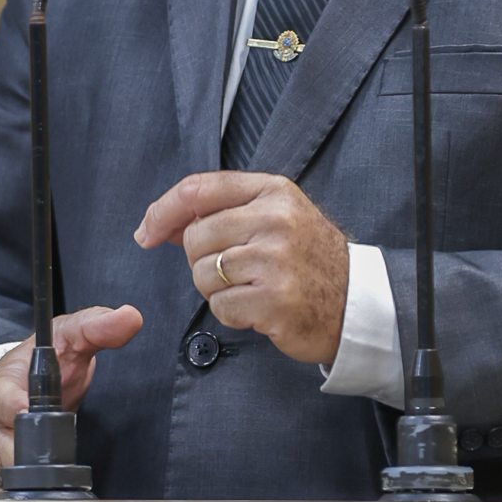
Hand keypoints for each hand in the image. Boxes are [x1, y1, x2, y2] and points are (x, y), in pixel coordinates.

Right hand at [0, 304, 142, 496]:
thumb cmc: (46, 359)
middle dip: (25, 451)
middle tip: (52, 456)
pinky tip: (44, 493)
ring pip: (1, 473)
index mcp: (3, 382)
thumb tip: (130, 317)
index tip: (26, 410)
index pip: (0, 397)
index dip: (12, 406)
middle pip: (0, 444)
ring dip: (26, 477)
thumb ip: (98, 325)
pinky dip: (23, 496)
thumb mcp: (70, 334)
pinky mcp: (0, 473)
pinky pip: (5, 492)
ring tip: (53, 476)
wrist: (29, 382)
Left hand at [135, 172, 348, 363]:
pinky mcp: (274, 299)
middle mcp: (274, 219)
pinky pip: (220, 306)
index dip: (163, 210)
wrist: (354, 301)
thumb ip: (223, 210)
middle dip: (201, 260)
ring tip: (251, 286)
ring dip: (217, 289)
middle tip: (234, 269)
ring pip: (203, 274)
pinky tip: (258, 306)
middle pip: (194, 237)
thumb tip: (160, 222)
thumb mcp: (276, 215)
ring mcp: (275, 259)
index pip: (198, 189)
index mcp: (272, 191)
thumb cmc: (308, 258)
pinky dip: (232, 312)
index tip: (147, 231)